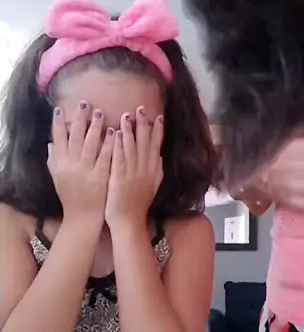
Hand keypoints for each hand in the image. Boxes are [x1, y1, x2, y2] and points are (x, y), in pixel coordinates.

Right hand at [47, 102, 113, 220]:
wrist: (83, 216)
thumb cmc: (70, 196)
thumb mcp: (57, 177)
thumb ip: (53, 159)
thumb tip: (50, 142)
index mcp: (60, 164)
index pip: (57, 139)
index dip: (57, 124)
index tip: (59, 109)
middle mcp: (71, 166)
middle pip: (74, 137)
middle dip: (79, 119)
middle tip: (85, 103)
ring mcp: (87, 171)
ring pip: (90, 144)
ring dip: (94, 127)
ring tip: (99, 112)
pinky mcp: (101, 176)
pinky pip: (106, 157)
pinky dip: (109, 143)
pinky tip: (114, 131)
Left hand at [105, 107, 163, 227]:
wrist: (129, 222)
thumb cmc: (138, 206)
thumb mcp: (153, 187)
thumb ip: (157, 171)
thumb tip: (160, 157)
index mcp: (154, 171)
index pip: (157, 147)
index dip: (157, 131)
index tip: (158, 117)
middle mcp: (145, 170)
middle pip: (145, 143)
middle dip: (143, 124)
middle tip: (141, 108)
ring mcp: (133, 174)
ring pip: (132, 147)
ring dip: (130, 130)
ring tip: (127, 115)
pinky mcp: (119, 178)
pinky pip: (120, 158)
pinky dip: (119, 144)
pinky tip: (116, 132)